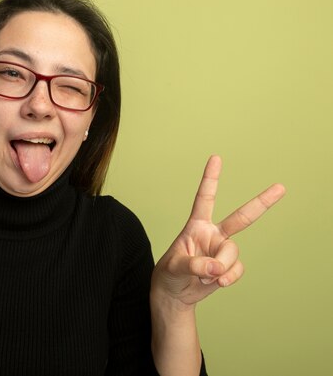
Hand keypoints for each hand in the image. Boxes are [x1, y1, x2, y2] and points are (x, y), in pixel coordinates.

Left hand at [151, 155, 285, 307]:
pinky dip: (228, 277)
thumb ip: (195, 265)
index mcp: (196, 226)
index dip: (211, 179)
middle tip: (281, 187)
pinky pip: (237, 269)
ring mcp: (223, 250)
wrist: (175, 293)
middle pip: (241, 218)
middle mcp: (213, 234)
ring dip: (221, 266)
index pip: (204, 199)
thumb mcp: (174, 266)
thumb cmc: (169, 273)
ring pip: (233, 252)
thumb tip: (218, 267)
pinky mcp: (229, 266)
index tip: (216, 158)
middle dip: (262, 202)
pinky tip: (217, 282)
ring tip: (206, 275)